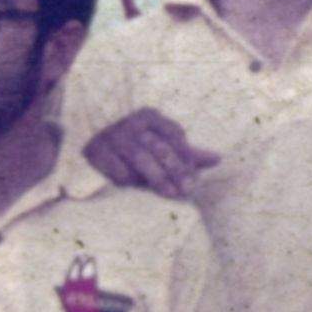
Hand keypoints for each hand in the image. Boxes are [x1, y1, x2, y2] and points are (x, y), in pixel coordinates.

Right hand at [80, 106, 214, 195]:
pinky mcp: (95, 151)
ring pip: (140, 157)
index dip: (186, 158)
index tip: (194, 180)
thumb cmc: (135, 148)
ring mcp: (113, 135)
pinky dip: (127, 179)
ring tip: (171, 194)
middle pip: (159, 147)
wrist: (93, 145)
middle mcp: (131, 122)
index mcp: (150, 116)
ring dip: (157, 177)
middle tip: (187, 191)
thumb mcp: (161, 147)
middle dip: (175, 170)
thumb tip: (218, 159)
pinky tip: (136, 189)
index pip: (174, 135)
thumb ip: (186, 154)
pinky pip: (116, 167)